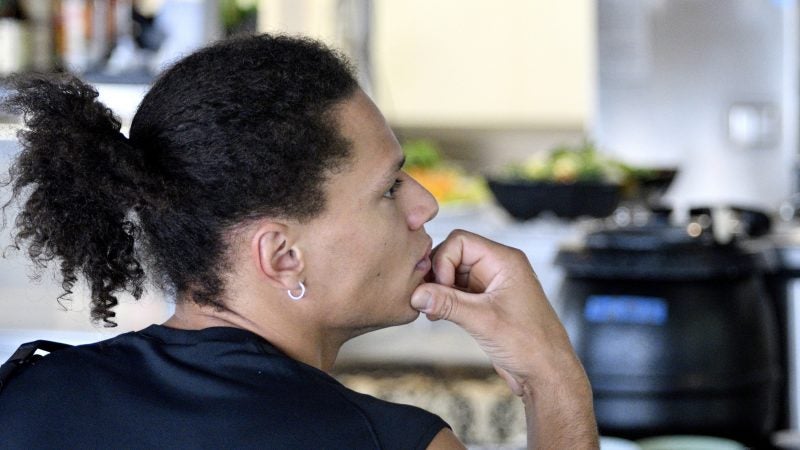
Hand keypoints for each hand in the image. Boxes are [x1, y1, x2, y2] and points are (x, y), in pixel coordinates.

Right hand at [411, 229, 597, 448]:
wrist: (546, 373)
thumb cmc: (529, 344)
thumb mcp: (483, 321)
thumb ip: (447, 304)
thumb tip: (417, 294)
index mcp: (505, 261)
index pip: (461, 241)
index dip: (443, 261)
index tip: (440, 287)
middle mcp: (498, 268)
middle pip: (454, 255)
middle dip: (438, 276)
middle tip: (430, 301)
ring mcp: (491, 285)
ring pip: (453, 274)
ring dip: (439, 290)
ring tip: (433, 312)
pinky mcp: (485, 303)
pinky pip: (457, 291)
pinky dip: (445, 301)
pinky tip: (438, 316)